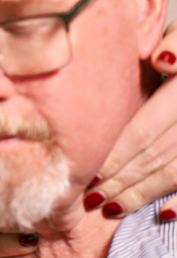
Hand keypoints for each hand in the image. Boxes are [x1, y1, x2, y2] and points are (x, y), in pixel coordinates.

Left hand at [83, 21, 176, 221]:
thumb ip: (175, 43)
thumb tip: (161, 61)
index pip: (145, 132)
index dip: (116, 155)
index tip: (89, 173)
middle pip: (158, 157)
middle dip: (122, 180)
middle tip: (90, 198)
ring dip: (143, 193)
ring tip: (111, 208)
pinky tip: (163, 214)